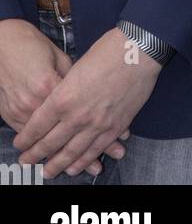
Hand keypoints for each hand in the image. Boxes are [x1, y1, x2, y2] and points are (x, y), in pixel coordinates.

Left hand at [12, 27, 159, 178]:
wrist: (139, 52)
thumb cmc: (108, 52)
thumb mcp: (75, 68)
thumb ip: (65, 90)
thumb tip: (57, 105)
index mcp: (63, 97)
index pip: (37, 126)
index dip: (26, 139)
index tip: (20, 144)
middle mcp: (77, 115)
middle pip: (50, 143)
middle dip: (36, 155)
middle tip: (28, 161)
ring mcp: (97, 124)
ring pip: (71, 153)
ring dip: (57, 164)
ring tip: (47, 171)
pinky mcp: (115, 128)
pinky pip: (95, 151)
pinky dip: (83, 162)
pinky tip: (75, 168)